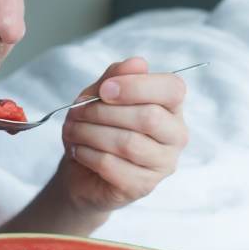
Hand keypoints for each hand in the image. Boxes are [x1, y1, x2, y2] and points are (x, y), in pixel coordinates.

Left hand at [58, 57, 188, 213]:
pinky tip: (79, 150)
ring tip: (72, 130)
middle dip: (104, 112)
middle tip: (77, 112)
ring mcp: (163, 164)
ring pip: (128, 143)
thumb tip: (137, 63)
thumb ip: (117, 76)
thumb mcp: (100, 95)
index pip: (172, 89)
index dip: (136, 86)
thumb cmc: (97, 127)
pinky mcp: (143, 186)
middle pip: (148, 117)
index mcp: (171, 106)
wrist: (83, 171)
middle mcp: (175, 135)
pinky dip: (88, 154)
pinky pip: (112, 166)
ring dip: (91, 133)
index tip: (104, 90)